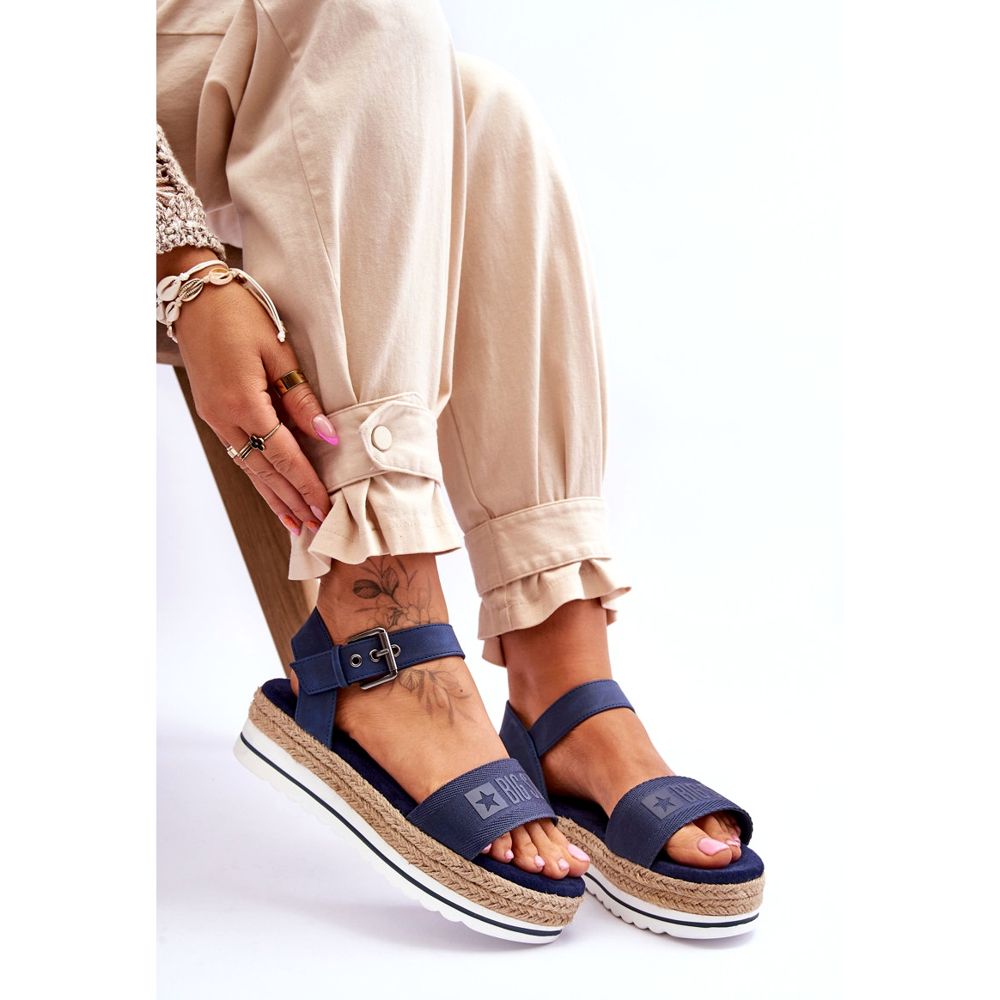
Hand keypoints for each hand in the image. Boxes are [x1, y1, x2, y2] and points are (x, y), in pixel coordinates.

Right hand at [162, 248, 338, 535]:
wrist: (195, 297)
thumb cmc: (241, 315)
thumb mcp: (280, 352)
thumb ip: (302, 399)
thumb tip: (328, 438)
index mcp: (243, 403)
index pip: (283, 455)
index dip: (306, 484)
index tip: (326, 508)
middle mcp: (224, 418)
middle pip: (264, 471)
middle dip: (293, 501)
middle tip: (317, 528)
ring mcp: (214, 419)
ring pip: (249, 469)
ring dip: (275, 498)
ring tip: (297, 525)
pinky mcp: (213, 415)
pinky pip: (240, 455)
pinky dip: (259, 478)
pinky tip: (273, 493)